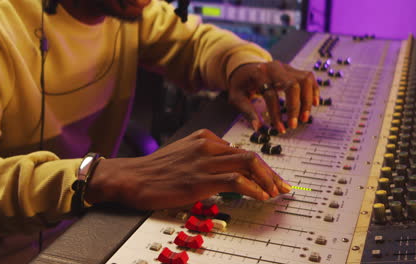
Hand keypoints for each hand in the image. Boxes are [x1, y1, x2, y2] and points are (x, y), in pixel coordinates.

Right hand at [85, 129, 290, 209]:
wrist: (132, 177)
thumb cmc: (155, 169)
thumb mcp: (182, 154)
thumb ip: (204, 155)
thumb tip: (225, 165)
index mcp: (204, 138)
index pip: (240, 151)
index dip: (260, 167)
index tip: (271, 179)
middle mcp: (207, 146)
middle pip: (249, 155)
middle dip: (271, 172)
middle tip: (283, 186)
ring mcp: (204, 162)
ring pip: (247, 163)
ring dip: (267, 180)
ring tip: (276, 193)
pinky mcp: (199, 179)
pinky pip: (235, 180)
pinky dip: (253, 188)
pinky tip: (261, 197)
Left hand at [228, 60, 319, 132]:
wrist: (244, 67)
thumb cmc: (240, 84)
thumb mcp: (235, 97)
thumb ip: (246, 111)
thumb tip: (258, 127)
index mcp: (259, 74)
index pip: (271, 94)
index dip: (276, 113)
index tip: (280, 128)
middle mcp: (274, 68)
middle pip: (292, 85)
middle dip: (295, 106)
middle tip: (295, 124)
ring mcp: (286, 67)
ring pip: (304, 80)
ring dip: (307, 100)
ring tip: (305, 117)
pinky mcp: (293, 70)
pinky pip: (309, 77)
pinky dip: (314, 90)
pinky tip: (315, 104)